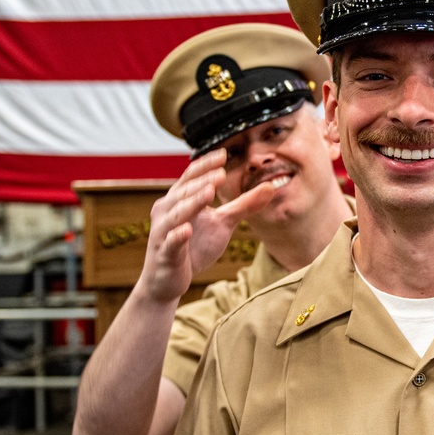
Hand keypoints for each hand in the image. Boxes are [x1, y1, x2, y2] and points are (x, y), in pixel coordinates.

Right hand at [136, 149, 275, 302]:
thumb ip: (243, 205)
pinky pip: (170, 243)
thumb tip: (270, 186)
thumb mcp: (223, 223)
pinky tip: (186, 230)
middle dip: (203, 181)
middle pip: (184, 191)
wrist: (167, 281)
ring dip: (192, 202)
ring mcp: (163, 232)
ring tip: (209, 192)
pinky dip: (177, 236)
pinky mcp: (165, 254)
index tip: (223, 153)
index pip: (191, 176)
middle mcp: (167, 211)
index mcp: (179, 199)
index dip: (206, 165)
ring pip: (177, 214)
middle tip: (221, 172)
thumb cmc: (194, 247)